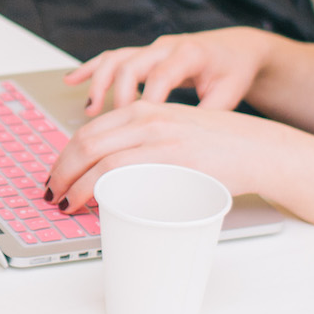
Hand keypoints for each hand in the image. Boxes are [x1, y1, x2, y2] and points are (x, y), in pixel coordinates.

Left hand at [43, 99, 303, 213]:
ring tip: (64, 203)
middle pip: (85, 142)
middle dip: (61, 170)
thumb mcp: (175, 134)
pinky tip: (89, 203)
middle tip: (53, 193)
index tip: (58, 175)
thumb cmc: (220, 149)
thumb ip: (146, 145)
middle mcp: (146, 117)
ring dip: (72, 183)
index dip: (66, 155)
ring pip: (95, 157)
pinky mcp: (169, 158)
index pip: (90, 130)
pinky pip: (118, 172)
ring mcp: (157, 137)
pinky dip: (95, 190)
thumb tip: (114, 176)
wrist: (260, 149)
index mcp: (145, 110)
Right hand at [64, 27, 274, 113]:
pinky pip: (110, 58)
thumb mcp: (229, 96)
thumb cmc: (233, 73)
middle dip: (115, 98)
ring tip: (88, 112)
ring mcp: (151, 48)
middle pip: (129, 66)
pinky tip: (70, 82)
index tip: (139, 132)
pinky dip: (89, 69)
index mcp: (189, 54)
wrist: (237, 48)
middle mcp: (165, 47)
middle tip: (111, 129)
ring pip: (115, 60)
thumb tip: (186, 149)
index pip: (160, 77)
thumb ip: (208, 117)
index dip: (146, 104)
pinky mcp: (142, 54)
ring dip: (98, 85)